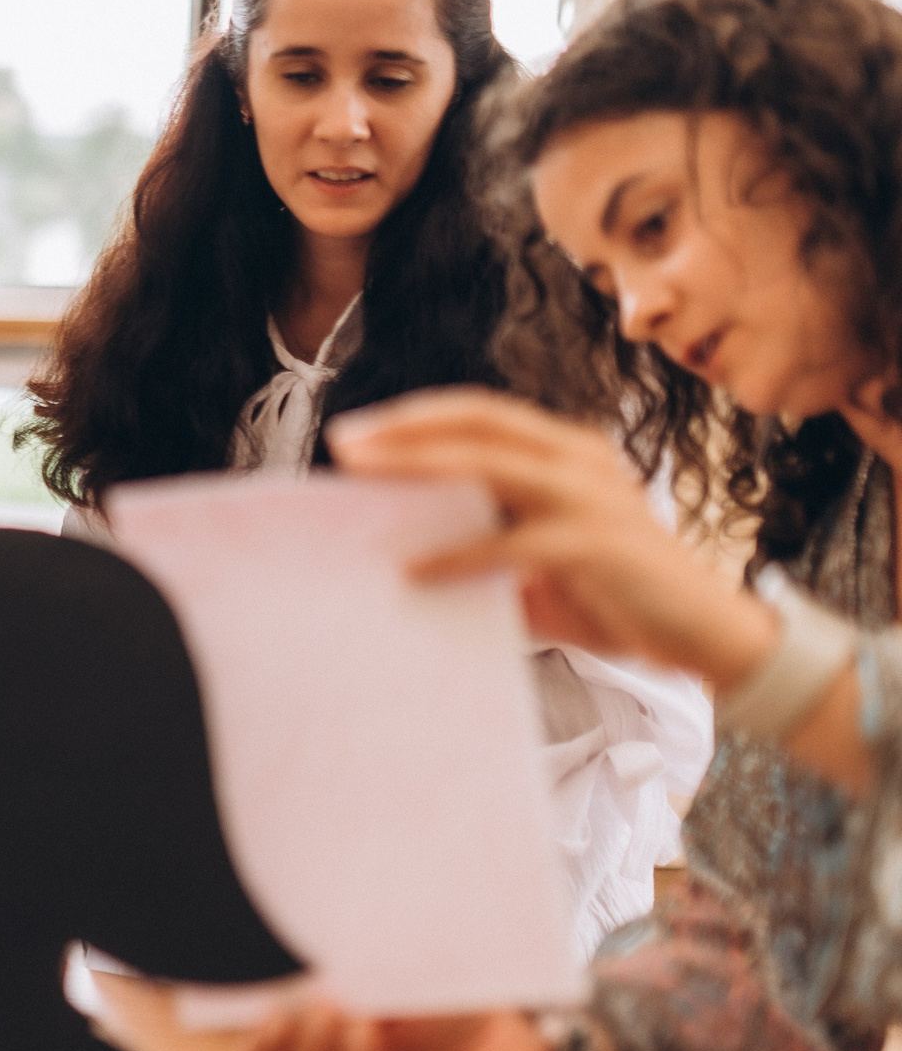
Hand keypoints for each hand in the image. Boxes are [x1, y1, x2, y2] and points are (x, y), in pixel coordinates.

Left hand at [326, 388, 774, 683]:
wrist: (706, 636)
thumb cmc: (617, 597)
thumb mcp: (541, 561)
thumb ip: (487, 542)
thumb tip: (401, 549)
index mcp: (567, 451)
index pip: (481, 414)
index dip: (418, 416)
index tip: (358, 434)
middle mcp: (579, 458)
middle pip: (479, 422)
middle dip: (405, 428)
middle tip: (345, 443)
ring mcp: (591, 496)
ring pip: (491, 464)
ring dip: (420, 467)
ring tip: (364, 478)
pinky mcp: (598, 542)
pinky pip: (513, 542)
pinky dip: (459, 555)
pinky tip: (414, 571)